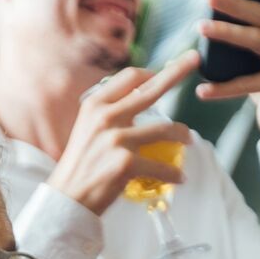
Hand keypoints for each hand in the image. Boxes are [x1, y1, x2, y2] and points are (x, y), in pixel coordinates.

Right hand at [48, 53, 198, 216]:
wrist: (66, 199)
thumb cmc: (79, 166)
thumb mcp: (86, 129)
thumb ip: (108, 113)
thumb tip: (137, 101)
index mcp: (95, 104)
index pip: (129, 77)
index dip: (151, 73)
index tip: (163, 73)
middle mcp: (106, 117)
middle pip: (151, 89)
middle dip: (177, 71)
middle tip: (193, 59)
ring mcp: (116, 140)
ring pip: (164, 129)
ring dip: (182, 134)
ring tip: (189, 140)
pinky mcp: (126, 164)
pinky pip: (161, 166)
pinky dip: (174, 173)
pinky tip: (179, 177)